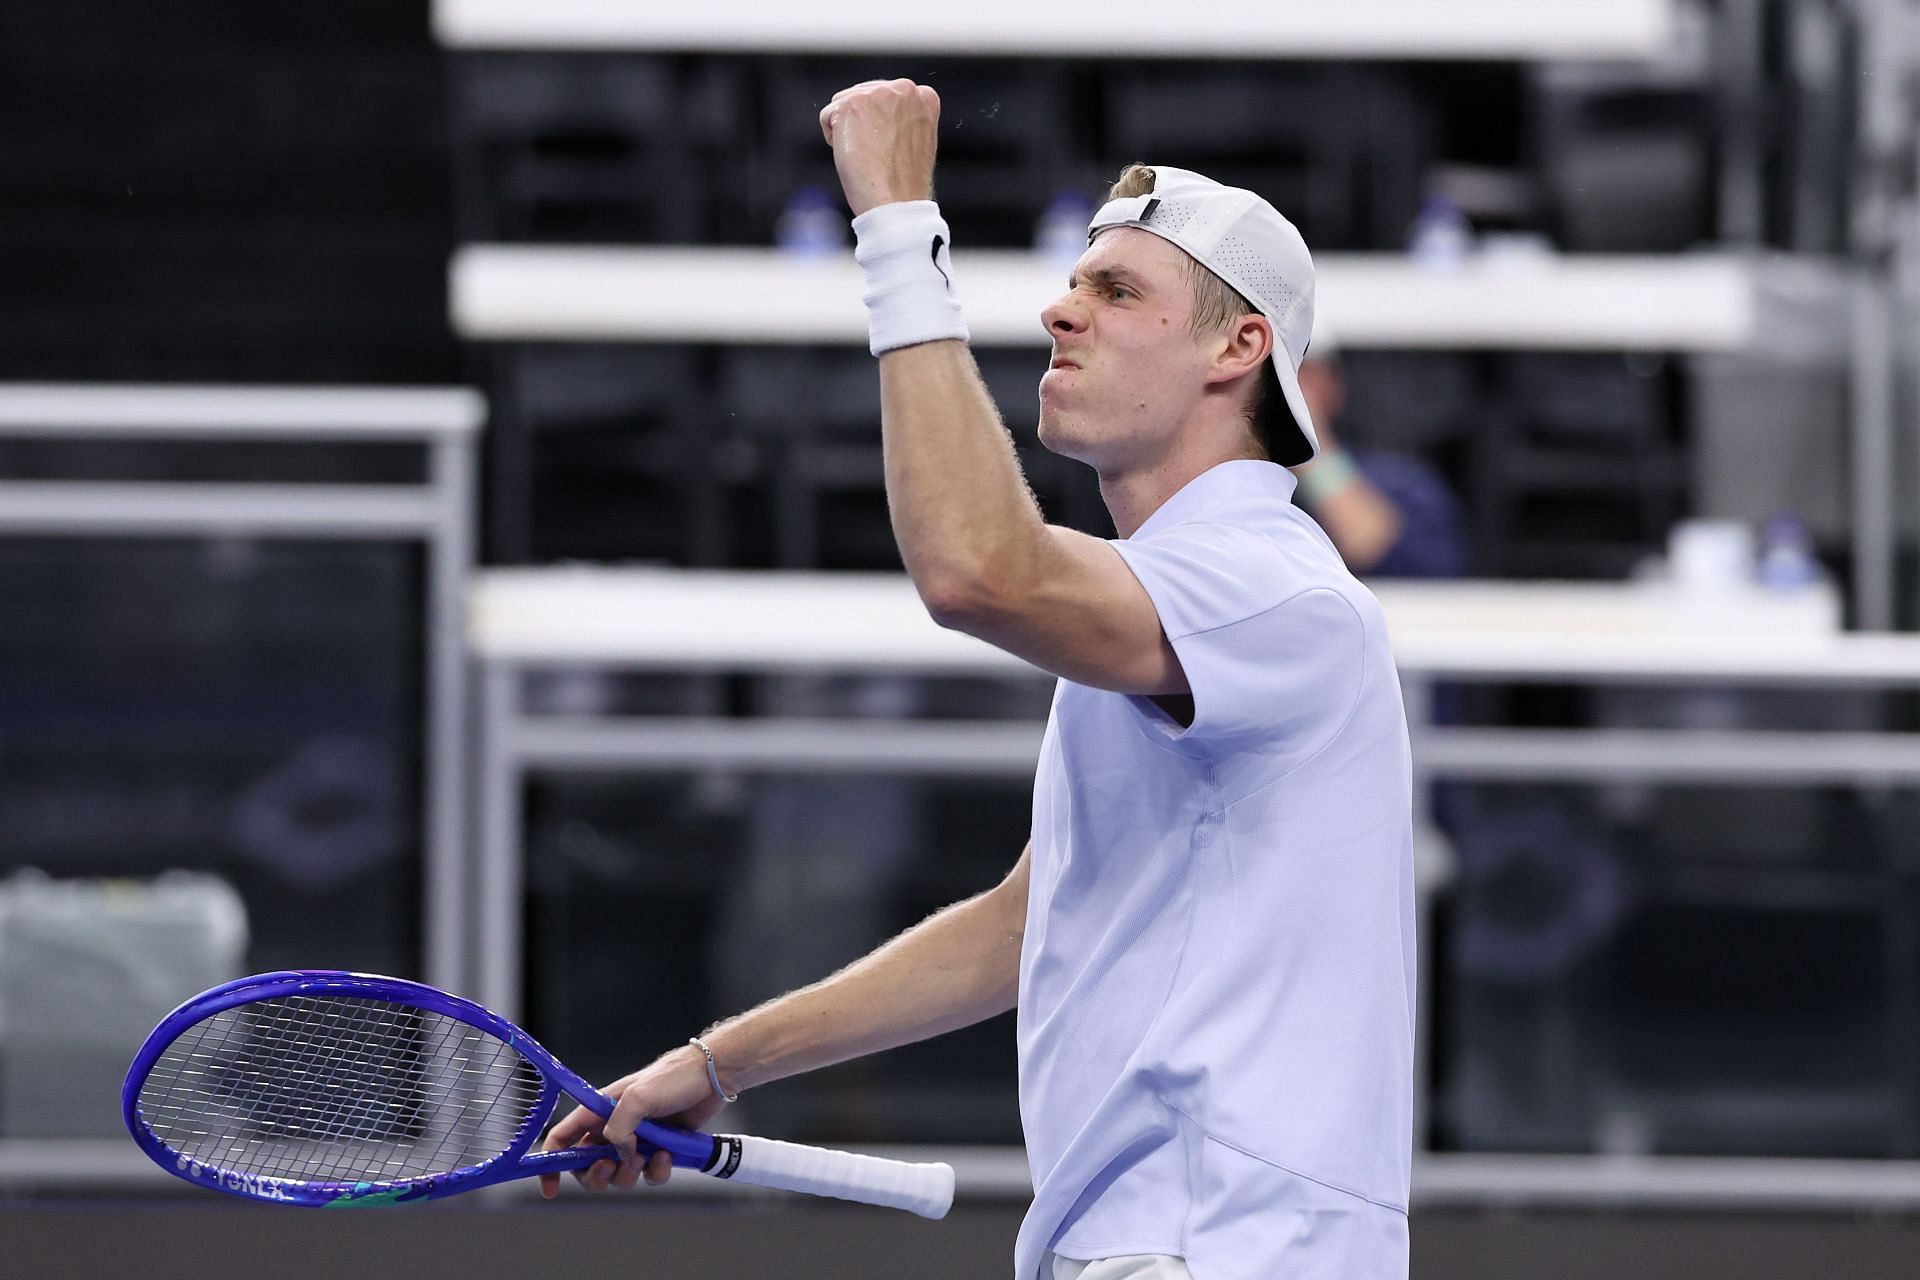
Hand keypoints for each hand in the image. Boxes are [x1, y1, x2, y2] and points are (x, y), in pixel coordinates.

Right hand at [537, 1045, 731, 1197]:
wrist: (711, 1078)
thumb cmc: (673, 1078)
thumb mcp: (638, 1096)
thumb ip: (618, 1128)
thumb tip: (618, 1154)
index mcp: (598, 1110)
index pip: (563, 1138)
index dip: (551, 1164)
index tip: (550, 1188)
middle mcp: (613, 1127)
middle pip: (587, 1167)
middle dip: (596, 1175)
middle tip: (610, 1166)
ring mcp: (636, 1141)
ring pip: (618, 1176)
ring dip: (628, 1174)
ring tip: (645, 1157)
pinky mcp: (658, 1151)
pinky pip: (648, 1176)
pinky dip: (656, 1171)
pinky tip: (666, 1155)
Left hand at [818, 78, 939, 216]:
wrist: (896, 201)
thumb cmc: (904, 181)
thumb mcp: (916, 140)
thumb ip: (903, 117)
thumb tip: (880, 113)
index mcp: (924, 96)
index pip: (886, 97)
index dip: (881, 125)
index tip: (889, 148)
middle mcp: (904, 88)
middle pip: (863, 95)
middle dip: (863, 124)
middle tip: (877, 155)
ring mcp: (878, 94)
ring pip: (843, 104)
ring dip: (848, 130)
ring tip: (867, 154)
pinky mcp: (852, 104)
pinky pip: (827, 116)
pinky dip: (834, 139)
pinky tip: (854, 155)